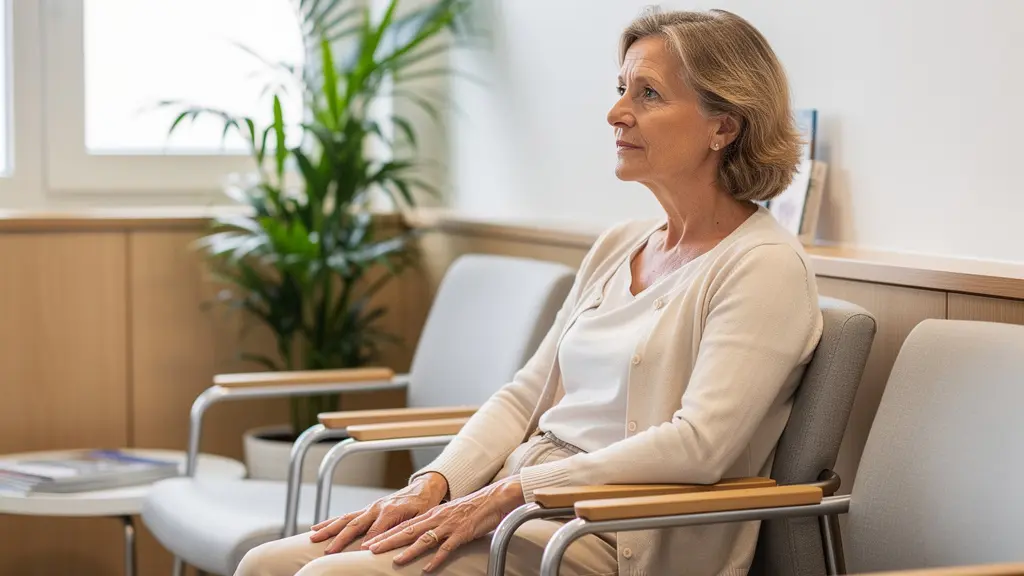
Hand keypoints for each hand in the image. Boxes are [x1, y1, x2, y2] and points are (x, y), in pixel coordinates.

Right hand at [309, 472, 448, 553]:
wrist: (422, 489)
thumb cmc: (423, 506)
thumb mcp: (420, 518)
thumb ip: (404, 529)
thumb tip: (389, 543)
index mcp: (390, 511)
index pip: (376, 531)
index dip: (368, 543)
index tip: (360, 554)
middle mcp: (376, 508)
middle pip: (355, 525)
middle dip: (340, 538)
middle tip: (328, 552)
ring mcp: (369, 508)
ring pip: (345, 519)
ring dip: (329, 528)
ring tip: (313, 537)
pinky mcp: (366, 509)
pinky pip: (346, 516)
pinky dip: (331, 522)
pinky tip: (317, 527)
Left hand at [361, 475, 526, 571]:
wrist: (493, 499)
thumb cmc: (471, 508)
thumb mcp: (447, 514)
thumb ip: (434, 524)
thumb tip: (420, 536)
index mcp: (431, 515)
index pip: (404, 525)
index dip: (386, 534)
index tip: (370, 543)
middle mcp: (436, 519)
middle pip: (408, 531)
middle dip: (388, 541)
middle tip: (370, 550)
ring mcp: (448, 526)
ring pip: (424, 539)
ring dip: (409, 550)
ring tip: (395, 560)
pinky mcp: (461, 533)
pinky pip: (447, 548)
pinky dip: (436, 559)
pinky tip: (427, 568)